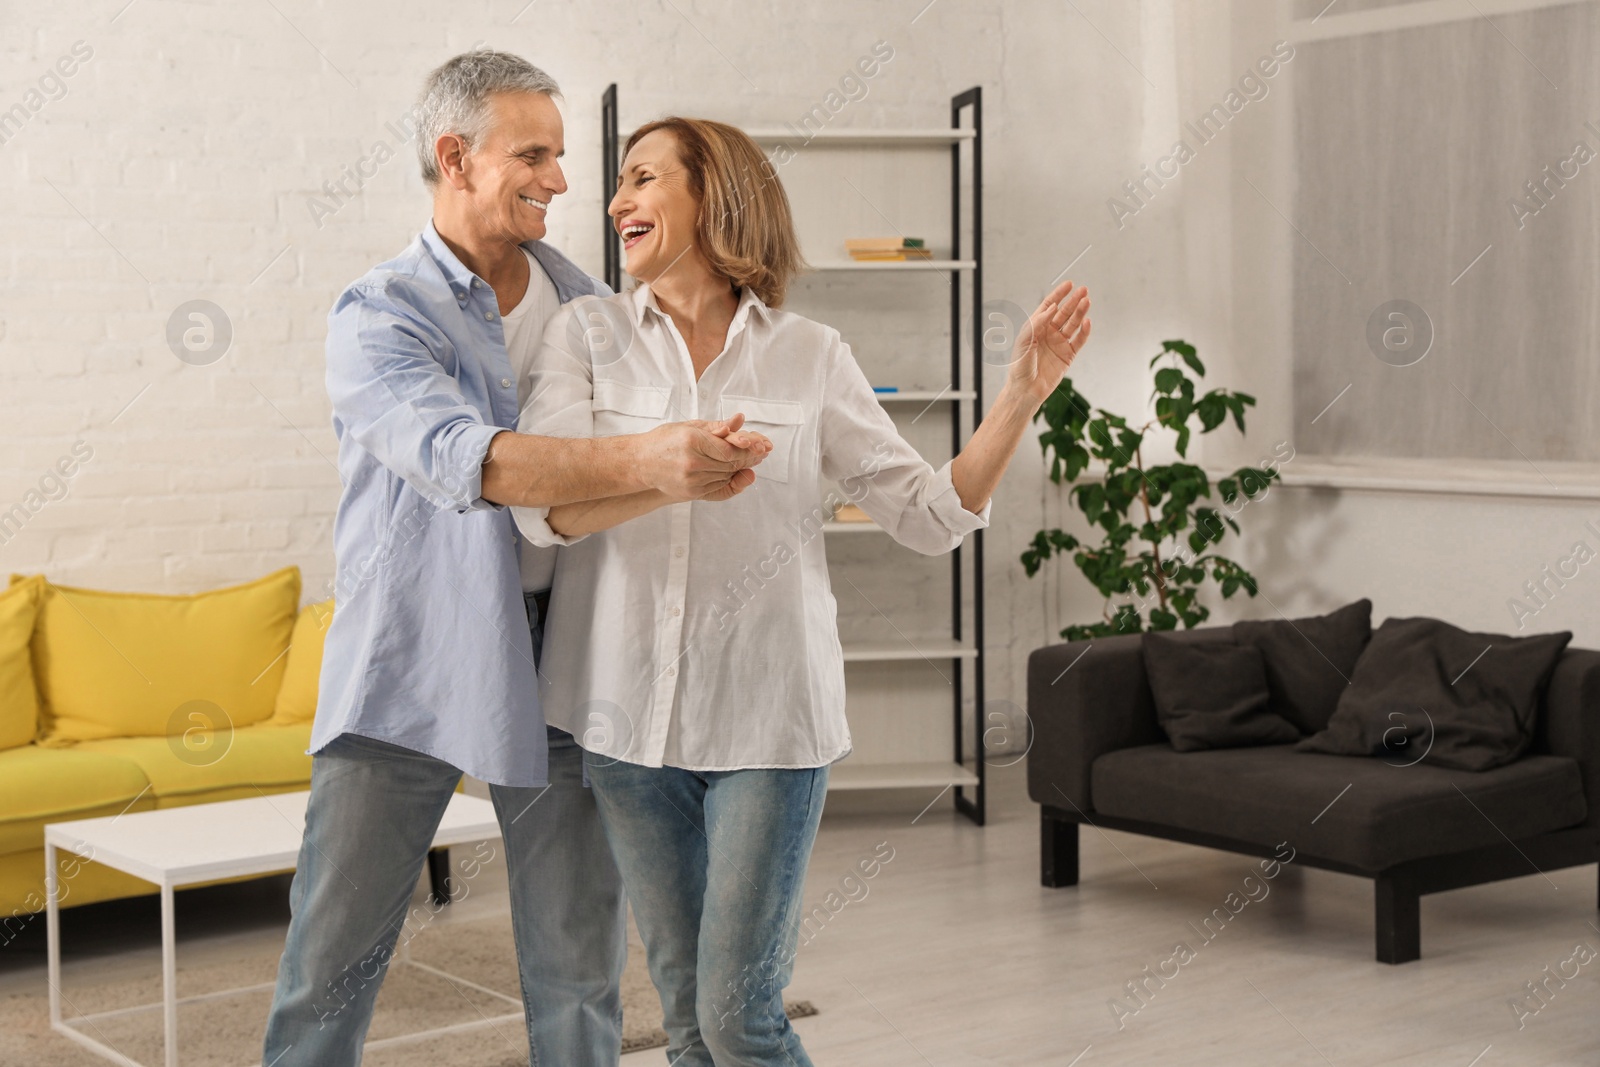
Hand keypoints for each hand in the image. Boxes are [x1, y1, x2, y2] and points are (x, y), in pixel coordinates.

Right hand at [642, 414, 772, 500]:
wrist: (640, 463)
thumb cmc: (664, 440)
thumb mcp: (689, 426)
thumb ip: (716, 426)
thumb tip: (740, 421)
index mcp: (692, 441)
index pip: (729, 448)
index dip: (748, 448)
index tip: (760, 445)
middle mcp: (692, 462)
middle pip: (731, 463)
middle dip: (749, 458)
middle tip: (762, 452)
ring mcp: (691, 480)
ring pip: (726, 476)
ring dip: (740, 468)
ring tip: (750, 460)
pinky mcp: (691, 493)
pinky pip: (718, 486)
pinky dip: (728, 478)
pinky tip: (733, 470)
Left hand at [1006, 280, 1091, 403]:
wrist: (1025, 390)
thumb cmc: (1020, 366)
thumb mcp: (1024, 341)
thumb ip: (1037, 323)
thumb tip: (1052, 308)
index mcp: (1036, 327)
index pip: (1049, 306)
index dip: (1059, 294)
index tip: (1069, 284)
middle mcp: (1048, 333)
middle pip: (1064, 312)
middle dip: (1074, 301)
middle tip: (1084, 290)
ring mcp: (1059, 343)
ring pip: (1073, 324)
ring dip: (1080, 313)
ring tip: (1087, 302)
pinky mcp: (1068, 355)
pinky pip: (1079, 340)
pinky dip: (1085, 331)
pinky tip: (1088, 322)